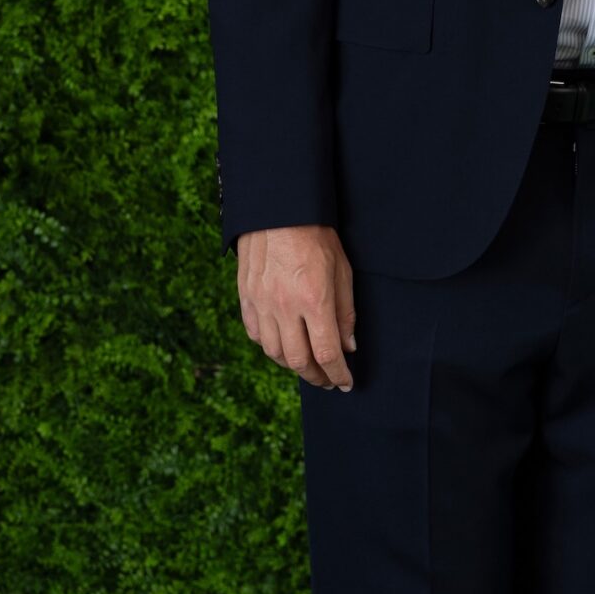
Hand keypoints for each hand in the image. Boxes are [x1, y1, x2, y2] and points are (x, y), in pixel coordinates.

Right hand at [234, 223, 356, 389]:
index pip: (327, 354)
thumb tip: (348, 347)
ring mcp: (261, 304)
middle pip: (299, 361)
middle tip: (327, 380)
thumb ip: (346, 313)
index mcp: (314, 300)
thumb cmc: (316, 236)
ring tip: (307, 365)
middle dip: (316, 377)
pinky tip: (283, 346)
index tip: (345, 383)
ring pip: (274, 353)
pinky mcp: (246, 298)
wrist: (278, 210)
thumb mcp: (342, 271)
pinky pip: (256, 335)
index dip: (338, 374)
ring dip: (293, 365)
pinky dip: (271, 347)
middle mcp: (285, 307)